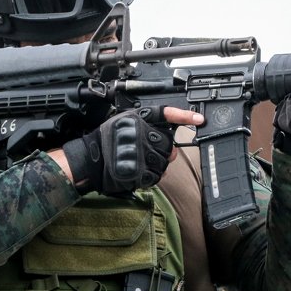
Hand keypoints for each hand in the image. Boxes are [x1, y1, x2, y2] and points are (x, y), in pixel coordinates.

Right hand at [58, 107, 201, 194]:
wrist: (91, 161)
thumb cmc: (107, 139)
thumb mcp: (126, 120)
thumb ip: (150, 122)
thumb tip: (172, 132)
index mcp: (139, 121)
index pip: (166, 115)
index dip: (184, 117)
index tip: (199, 120)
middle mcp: (141, 137)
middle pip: (168, 144)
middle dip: (164, 150)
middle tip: (149, 151)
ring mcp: (141, 156)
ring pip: (165, 161)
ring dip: (158, 164)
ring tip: (141, 161)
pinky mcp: (140, 173)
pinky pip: (157, 175)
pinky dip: (152, 175)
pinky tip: (140, 170)